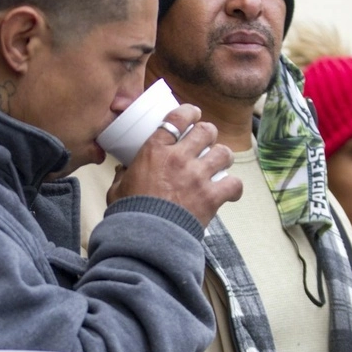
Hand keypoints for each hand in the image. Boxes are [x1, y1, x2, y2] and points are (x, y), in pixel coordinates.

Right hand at [107, 104, 242, 225]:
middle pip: (206, 131)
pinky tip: (228, 190)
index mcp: (155, 151)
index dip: (189, 112)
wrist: (144, 239)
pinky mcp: (211, 197)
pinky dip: (233, 186)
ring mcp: (198, 177)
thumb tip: (123, 170)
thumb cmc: (129, 214)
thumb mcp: (118, 189)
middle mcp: (179, 158)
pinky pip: (234, 183)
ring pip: (224, 153)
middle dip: (208, 133)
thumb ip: (122, 176)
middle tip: (206, 142)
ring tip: (218, 163)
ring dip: (222, 156)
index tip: (193, 115)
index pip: (177, 118)